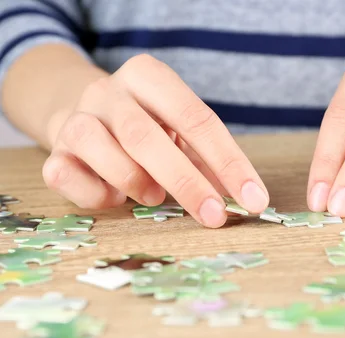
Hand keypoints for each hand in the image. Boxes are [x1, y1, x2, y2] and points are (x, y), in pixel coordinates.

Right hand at [43, 54, 268, 227]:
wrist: (82, 114)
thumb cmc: (146, 128)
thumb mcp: (179, 132)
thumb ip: (208, 160)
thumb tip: (245, 198)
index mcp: (150, 77)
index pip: (197, 118)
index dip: (229, 163)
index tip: (254, 199)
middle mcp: (109, 91)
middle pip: (146, 136)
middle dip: (187, 182)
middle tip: (215, 216)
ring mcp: (77, 119)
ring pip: (102, 149)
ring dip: (135, 182)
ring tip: (155, 197)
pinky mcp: (53, 152)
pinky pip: (68, 176)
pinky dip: (97, 195)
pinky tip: (114, 197)